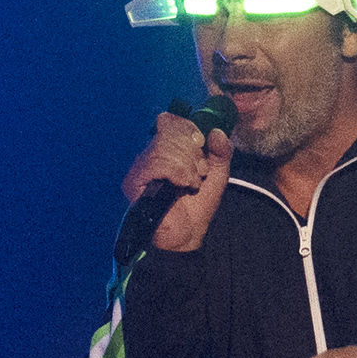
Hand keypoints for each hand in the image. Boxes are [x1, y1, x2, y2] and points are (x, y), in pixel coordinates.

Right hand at [120, 112, 233, 251]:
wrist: (187, 236)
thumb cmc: (198, 206)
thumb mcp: (217, 174)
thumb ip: (221, 151)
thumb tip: (217, 132)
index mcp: (166, 149)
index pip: (170, 121)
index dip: (188, 129)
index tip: (201, 145)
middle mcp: (149, 154)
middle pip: (168, 132)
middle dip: (191, 151)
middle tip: (198, 172)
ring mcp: (140, 167)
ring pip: (164, 147)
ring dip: (186, 165)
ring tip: (191, 183)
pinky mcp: (134, 182)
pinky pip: (158, 163)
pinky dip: (178, 173)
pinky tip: (183, 185)